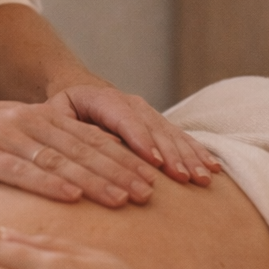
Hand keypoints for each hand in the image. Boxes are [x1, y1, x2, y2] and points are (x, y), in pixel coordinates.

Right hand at [0, 95, 163, 208]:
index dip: (126, 158)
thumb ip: (48, 149)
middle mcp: (33, 123)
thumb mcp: (16, 135)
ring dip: (95, 181)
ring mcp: (9, 137)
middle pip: (85, 150)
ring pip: (62, 161)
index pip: (94, 139)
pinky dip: (50, 184)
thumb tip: (85, 176)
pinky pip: (23, 171)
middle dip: (122, 171)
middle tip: (151, 193)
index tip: (155, 178)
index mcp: (45, 119)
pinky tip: (72, 198)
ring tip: (124, 199)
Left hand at [51, 83, 220, 185]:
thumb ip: (70, 130)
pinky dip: (196, 152)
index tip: (153, 160)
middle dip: (171, 153)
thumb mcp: (55, 116)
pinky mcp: (157, 124)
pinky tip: (213, 168)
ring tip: (202, 177)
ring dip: (189, 155)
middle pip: (153, 127)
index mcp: (100, 97)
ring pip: (170, 133)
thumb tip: (96, 147)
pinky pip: (180, 137)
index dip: (139, 138)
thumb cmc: (61, 111)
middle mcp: (129, 102)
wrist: (76, 91)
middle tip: (184, 178)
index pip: (122, 116)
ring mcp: (146, 112)